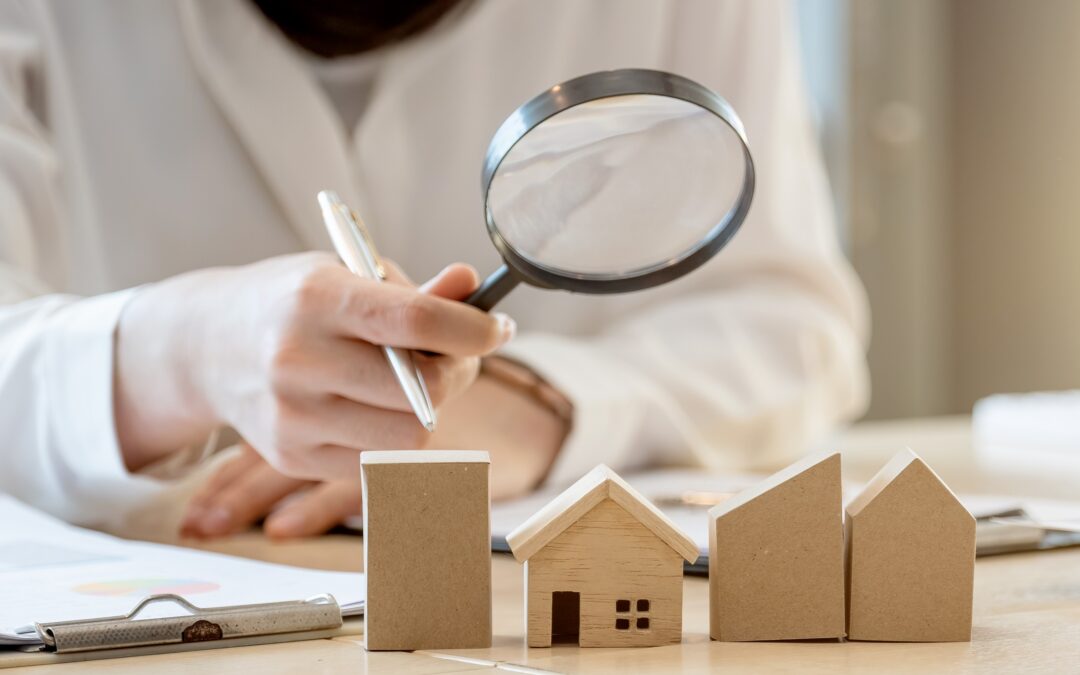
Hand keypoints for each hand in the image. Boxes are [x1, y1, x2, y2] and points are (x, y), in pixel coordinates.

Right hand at [115, 253, 514, 479]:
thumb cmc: (293, 302)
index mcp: (316, 298)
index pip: (415, 321)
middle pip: (424, 391)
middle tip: (455, 355)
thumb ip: (417, 291)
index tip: (497, 327)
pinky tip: (377, 407)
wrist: (208, 346)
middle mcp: (298, 359)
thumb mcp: (347, 274)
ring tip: (412, 381)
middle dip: (457, 372)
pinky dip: (393, 437)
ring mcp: (292, 416)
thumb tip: (475, 288)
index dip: (472, 329)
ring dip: (428, 411)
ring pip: (410, 437)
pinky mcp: (292, 457)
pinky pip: (380, 464)